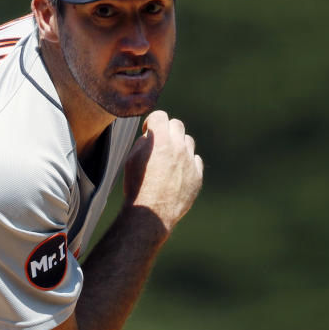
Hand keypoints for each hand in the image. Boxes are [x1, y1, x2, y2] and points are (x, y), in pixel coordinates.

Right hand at [123, 110, 202, 232]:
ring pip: (188, 142)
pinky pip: (195, 161)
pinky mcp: (197, 176)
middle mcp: (178, 147)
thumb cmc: (137, 187)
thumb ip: (143, 143)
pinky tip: (176, 173)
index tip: (148, 129)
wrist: (151, 213)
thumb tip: (151, 136)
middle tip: (159, 142)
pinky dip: (187, 163)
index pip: (160, 116)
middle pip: (177, 125)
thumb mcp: (131, 160)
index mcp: (160, 141)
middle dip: (167, 130)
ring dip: (178, 146)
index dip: (152, 121)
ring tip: (167, 159)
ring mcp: (190, 161)